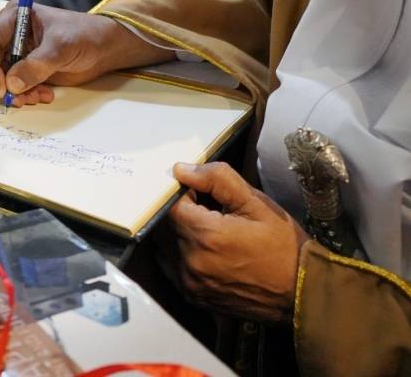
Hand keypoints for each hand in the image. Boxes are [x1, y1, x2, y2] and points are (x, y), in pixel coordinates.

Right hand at [0, 2, 173, 105]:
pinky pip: (14, 86)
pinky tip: (45, 95)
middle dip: (2, 83)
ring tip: (38, 97)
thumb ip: (37, 65)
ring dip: (16, 92)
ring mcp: (16, 52)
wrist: (104, 49)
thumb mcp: (61, 46)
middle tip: (19, 99)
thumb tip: (12, 84)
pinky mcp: (25, 69)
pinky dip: (25, 95)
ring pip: (0, 78)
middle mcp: (9, 34)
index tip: (3, 87)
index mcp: (13, 17)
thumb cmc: (84, 36)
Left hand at [167, 162, 309, 322]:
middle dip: (181, 213)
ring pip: (165, 247)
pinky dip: (181, 255)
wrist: (303, 293)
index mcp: (205, 235)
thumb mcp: (257, 204)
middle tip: (209, 212)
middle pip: (165, 226)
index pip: (171, 204)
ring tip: (209, 232)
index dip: (183, 194)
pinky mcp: (193, 297)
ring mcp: (189, 283)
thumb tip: (181, 169)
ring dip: (179, 234)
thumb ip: (217, 179)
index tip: (202, 194)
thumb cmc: (283, 246)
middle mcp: (191, 261)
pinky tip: (206, 252)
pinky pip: (172, 268)